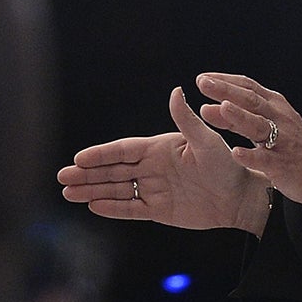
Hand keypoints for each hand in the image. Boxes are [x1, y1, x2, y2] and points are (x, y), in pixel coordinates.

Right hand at [58, 87, 269, 231]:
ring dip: (92, 191)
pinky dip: (112, 208)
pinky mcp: (159, 210)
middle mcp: (152, 168)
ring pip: (116, 190)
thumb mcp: (206, 141)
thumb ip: (187, 120)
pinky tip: (93, 206)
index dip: (100, 155)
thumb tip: (175, 92)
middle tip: (62, 178)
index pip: (122, 151)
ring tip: (68, 193)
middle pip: (112, 171)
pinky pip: (131, 209)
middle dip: (87, 174)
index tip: (79, 158)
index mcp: (159, 148)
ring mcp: (154, 189)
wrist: (240, 197)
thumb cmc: (227, 164)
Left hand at [195, 72, 301, 212]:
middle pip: (251, 100)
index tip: (203, 78)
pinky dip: (251, 156)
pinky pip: (265, 160)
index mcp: (276, 107)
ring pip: (259, 125)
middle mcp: (278, 119)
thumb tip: (209, 108)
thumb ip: (239, 118)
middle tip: (204, 84)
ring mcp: (281, 142)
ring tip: (222, 109)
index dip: (225, 80)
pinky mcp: (283, 165)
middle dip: (227, 91)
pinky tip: (236, 153)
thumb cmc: (298, 147)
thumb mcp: (272, 124)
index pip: (248, 86)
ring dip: (240, 116)